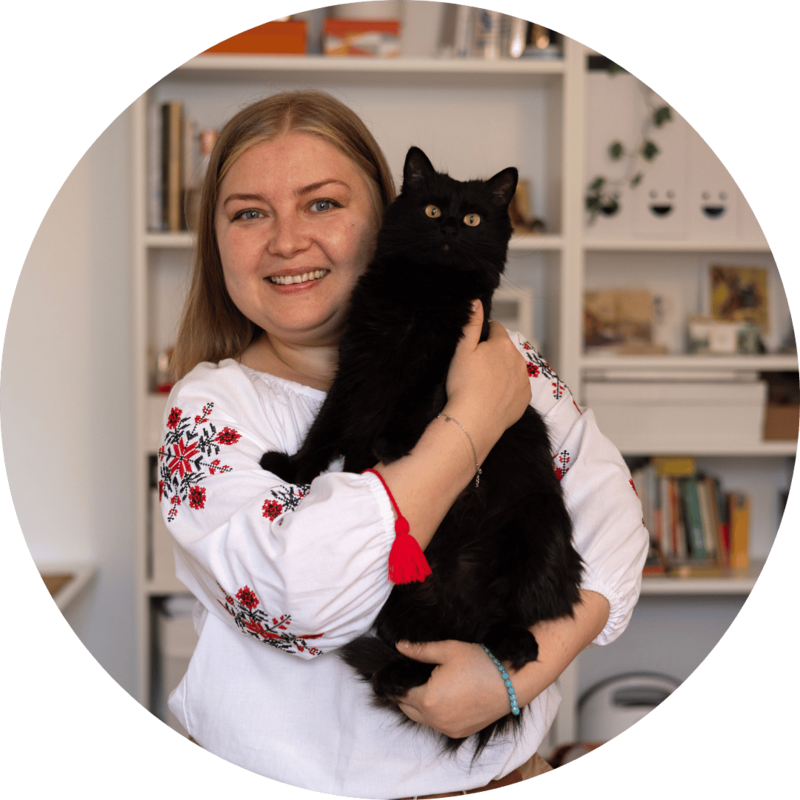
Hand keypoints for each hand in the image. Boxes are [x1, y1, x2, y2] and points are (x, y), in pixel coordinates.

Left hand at [394, 639, 514, 738]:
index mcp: (427, 700)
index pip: (400, 694)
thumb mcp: (448, 650)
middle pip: (408, 709)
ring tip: (427, 685)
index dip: (397, 682)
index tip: (398, 671)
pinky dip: (435, 714)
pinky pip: (438, 725)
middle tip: (413, 676)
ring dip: (419, 706)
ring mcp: (448, 729)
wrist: (511, 683)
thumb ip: (420, 650)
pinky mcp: (460, 732)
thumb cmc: (479, 663)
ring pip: (422, 719)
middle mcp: (435, 720)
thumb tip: (400, 646)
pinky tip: (442, 697)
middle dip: (406, 694)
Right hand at [444, 301, 531, 458]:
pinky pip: (518, 387)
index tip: (474, 349)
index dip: (483, 336)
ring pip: (513, 367)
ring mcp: (524, 380)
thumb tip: (476, 301)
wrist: (474, 421)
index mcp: (503, 344)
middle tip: (476, 369)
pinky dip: (508, 389)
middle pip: (506, 349)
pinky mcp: (525, 398)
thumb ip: (471, 324)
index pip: (496, 328)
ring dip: (503, 370)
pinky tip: (494, 396)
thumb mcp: (462, 350)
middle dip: (494, 354)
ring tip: (484, 384)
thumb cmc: (464, 385)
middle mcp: (519, 359)